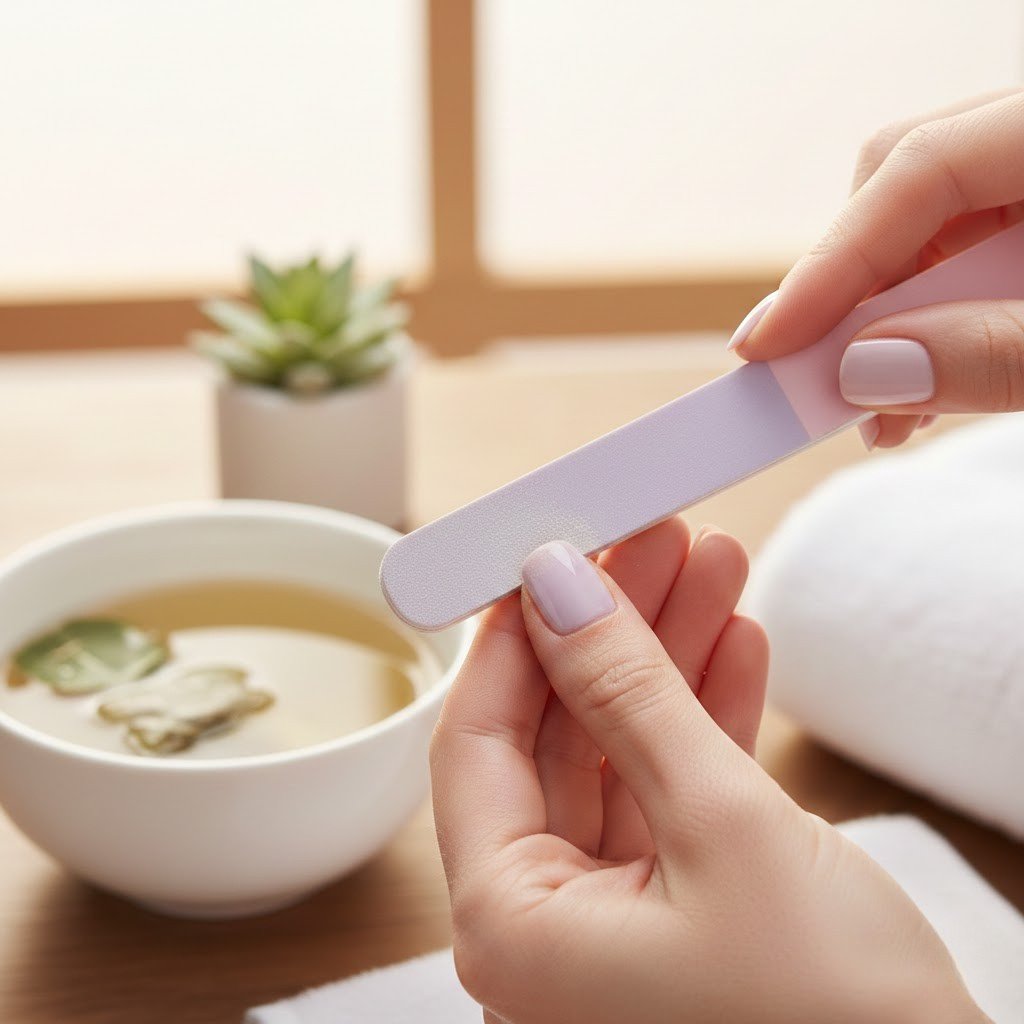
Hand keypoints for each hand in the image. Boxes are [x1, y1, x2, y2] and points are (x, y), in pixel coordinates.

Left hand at [430, 520, 982, 1022]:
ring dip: (667, 658)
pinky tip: (736, 642)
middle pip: (555, 736)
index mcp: (510, 927)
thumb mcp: (721, 826)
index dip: (511, 637)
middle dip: (610, 631)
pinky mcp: (680, 910)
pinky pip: (672, 791)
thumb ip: (628, 695)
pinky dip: (704, 716)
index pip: (474, 742)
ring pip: (620, 753)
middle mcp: (545, 928)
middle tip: (652, 540)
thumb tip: (557, 588)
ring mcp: (613, 920)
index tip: (549, 552)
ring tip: (711, 564)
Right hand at [730, 88, 1023, 449]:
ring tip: (884, 410)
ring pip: (929, 223)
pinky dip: (933, 319)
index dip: (832, 260)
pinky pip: (965, 248)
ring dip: (888, 322)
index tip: (769, 346)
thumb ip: (994, 353)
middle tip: (820, 386)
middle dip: (853, 297)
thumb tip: (862, 369)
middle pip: (906, 186)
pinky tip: (927, 380)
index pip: (918, 167)